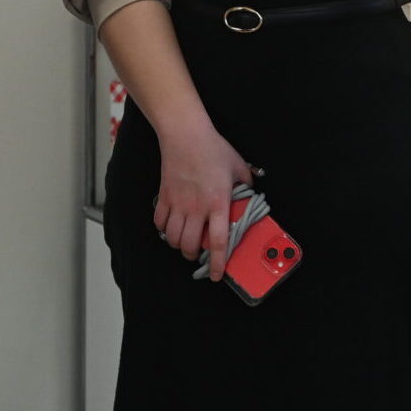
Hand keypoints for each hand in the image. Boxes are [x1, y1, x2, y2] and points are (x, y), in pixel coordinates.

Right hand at [154, 122, 253, 280]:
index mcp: (218, 202)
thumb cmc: (213, 148)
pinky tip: (170, 225)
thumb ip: (246, 183)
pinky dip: (163, 230)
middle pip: (190, 245)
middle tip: (198, 252)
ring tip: (185, 240)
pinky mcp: (164, 197)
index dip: (216, 262)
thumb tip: (251, 194)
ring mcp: (178, 203)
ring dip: (178, 245)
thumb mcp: (238, 165)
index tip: (215, 275)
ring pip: (173, 238)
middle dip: (193, 255)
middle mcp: (196, 207)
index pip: (217, 240)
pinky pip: (159, 223)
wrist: (186, 134)